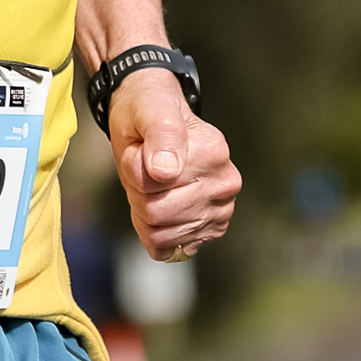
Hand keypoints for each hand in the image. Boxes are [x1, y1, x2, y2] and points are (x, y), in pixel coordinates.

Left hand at [109, 69, 238, 260]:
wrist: (155, 114)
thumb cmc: (148, 113)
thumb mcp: (147, 111)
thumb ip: (160, 134)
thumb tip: (166, 171)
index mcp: (213, 152)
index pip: (153, 188)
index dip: (135, 173)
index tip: (143, 152)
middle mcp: (225, 182)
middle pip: (158, 215)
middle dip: (139, 195)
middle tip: (145, 169)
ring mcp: (222, 208)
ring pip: (162, 235)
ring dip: (146, 214)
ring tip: (154, 186)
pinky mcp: (214, 228)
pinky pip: (172, 249)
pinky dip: (157, 234)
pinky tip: (162, 207)